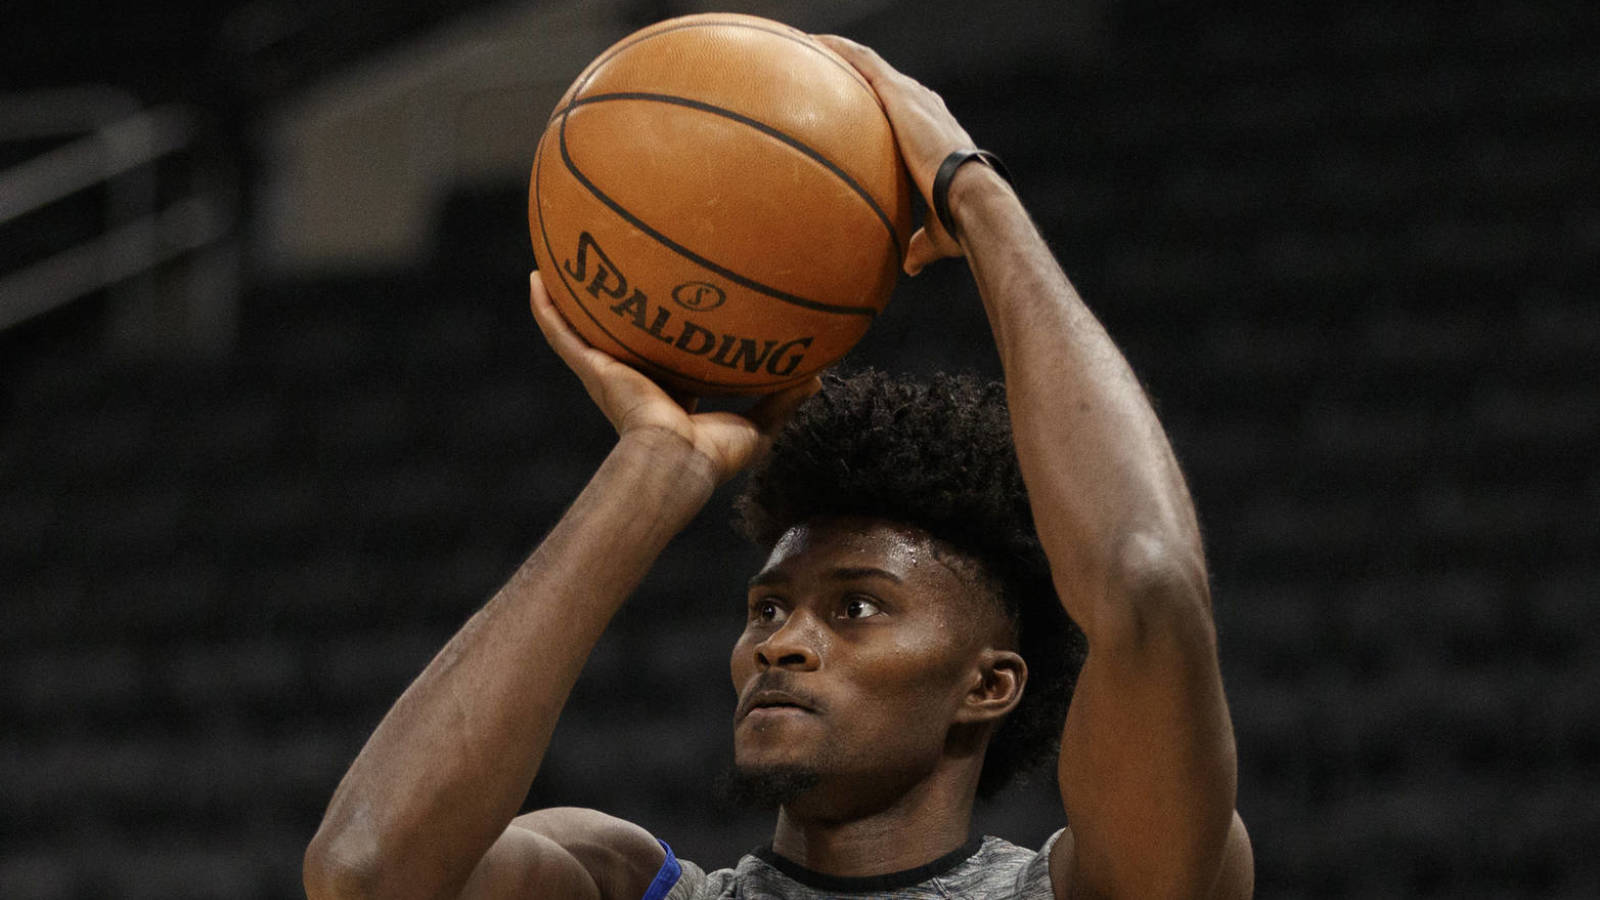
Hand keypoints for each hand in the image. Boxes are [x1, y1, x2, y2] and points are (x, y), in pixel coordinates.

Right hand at [529, 273, 819, 481]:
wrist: (677, 461)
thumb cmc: (712, 454)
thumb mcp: (757, 424)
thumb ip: (784, 398)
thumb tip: (820, 373)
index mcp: (668, 390)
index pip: (666, 355)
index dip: (667, 333)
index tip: (672, 305)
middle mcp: (634, 376)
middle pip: (621, 334)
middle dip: (615, 308)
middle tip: (615, 268)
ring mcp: (609, 371)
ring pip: (583, 328)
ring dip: (569, 299)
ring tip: (560, 261)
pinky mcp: (593, 368)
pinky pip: (562, 333)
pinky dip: (546, 309)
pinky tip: (537, 278)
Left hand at [815, 34, 983, 275]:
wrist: (968, 197)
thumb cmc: (960, 219)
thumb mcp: (937, 233)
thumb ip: (921, 244)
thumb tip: (911, 267)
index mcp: (935, 135)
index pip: (908, 113)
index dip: (889, 107)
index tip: (867, 107)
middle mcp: (925, 108)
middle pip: (887, 82)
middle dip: (861, 75)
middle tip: (832, 72)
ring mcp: (912, 97)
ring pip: (870, 65)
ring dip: (843, 54)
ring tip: (812, 47)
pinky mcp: (899, 93)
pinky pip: (863, 63)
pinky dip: (840, 51)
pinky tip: (815, 44)